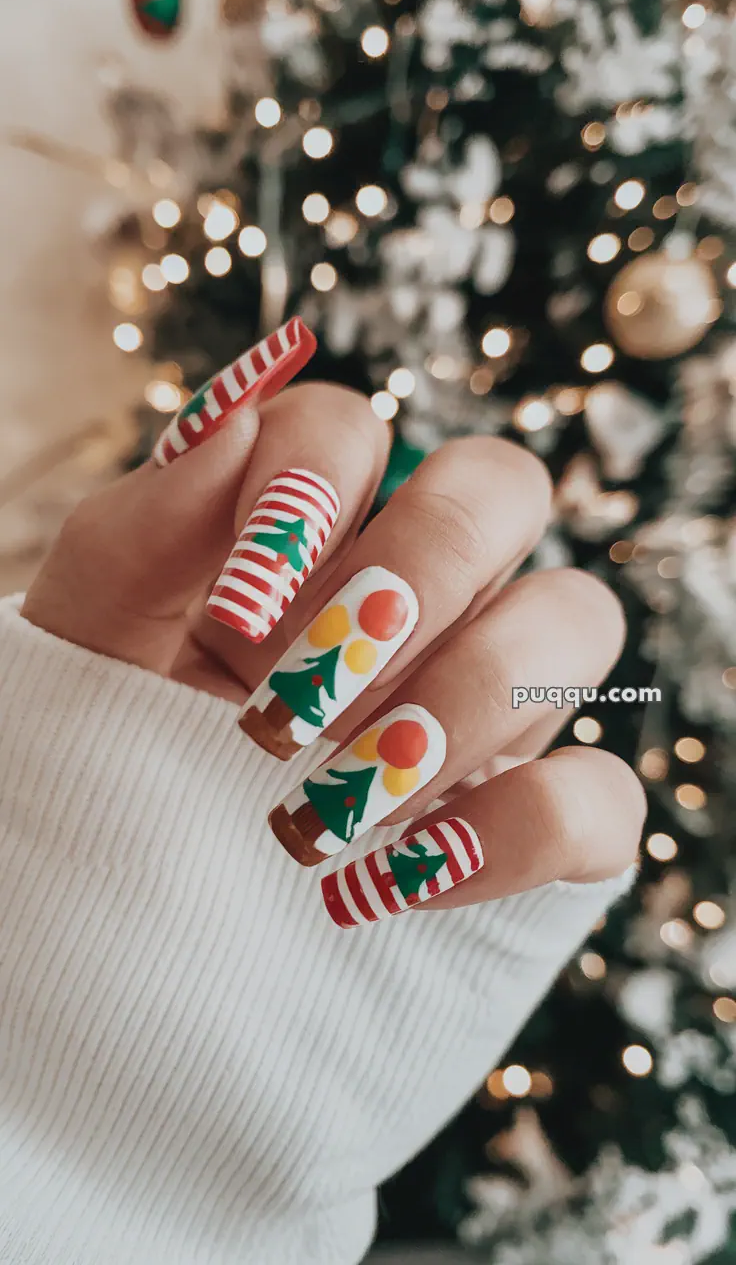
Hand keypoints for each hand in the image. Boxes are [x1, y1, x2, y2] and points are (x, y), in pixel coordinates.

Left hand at [22, 376, 644, 923]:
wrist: (129, 919)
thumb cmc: (113, 755)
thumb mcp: (96, 647)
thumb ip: (143, 529)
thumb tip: (234, 417)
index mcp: (313, 530)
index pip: (349, 429)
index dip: (306, 492)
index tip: (238, 608)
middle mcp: (427, 591)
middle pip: (498, 486)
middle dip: (412, 575)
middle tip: (300, 695)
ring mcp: (498, 698)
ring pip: (576, 618)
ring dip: (462, 699)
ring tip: (338, 796)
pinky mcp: (541, 819)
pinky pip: (599, 798)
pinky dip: (504, 837)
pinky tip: (388, 876)